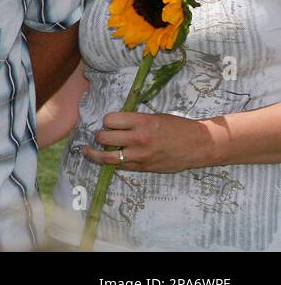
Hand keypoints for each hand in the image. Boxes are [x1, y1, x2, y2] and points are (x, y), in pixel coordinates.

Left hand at [83, 110, 212, 172]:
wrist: (198, 145)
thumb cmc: (177, 127)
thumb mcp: (154, 117)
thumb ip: (134, 120)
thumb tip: (113, 123)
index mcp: (142, 122)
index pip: (109, 119)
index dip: (107, 120)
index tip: (109, 122)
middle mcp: (139, 139)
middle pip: (103, 137)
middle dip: (100, 135)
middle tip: (102, 135)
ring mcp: (140, 155)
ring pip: (106, 156)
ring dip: (95, 153)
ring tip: (87, 151)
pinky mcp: (144, 168)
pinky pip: (119, 166)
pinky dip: (111, 162)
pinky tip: (106, 159)